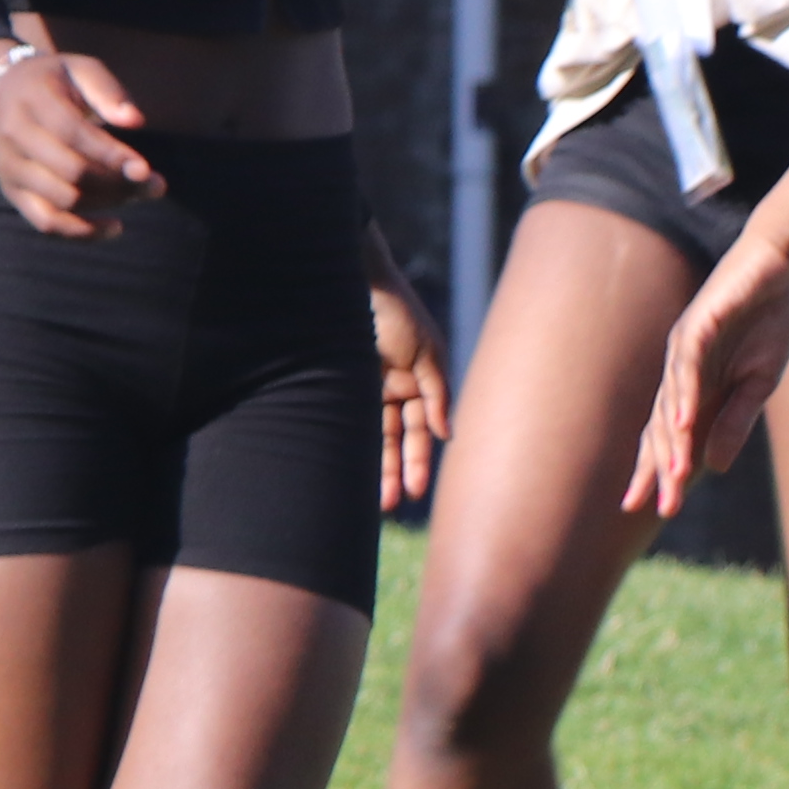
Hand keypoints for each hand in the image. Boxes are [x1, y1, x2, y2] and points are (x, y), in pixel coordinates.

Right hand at [0, 44, 170, 238]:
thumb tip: (136, 121)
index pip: (72, 133)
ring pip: (62, 200)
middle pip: (70, 171)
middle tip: (156, 186)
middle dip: (119, 183)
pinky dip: (82, 232)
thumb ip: (107, 91)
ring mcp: (9, 168)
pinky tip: (116, 227)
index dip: (110, 155)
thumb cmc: (54, 81)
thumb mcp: (79, 69)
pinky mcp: (12, 192)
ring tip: (139, 195)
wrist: (0, 94)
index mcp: (32, 101)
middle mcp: (14, 136)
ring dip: (108, 203)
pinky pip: (46, 222)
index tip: (146, 169)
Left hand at [367, 263, 450, 510]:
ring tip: (373, 499)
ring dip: (375, 466)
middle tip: (392, 505)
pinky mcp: (341, 384)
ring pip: (372, 436)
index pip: (420, 432)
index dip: (418, 460)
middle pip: (395, 440)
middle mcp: (393, 390)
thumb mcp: (426, 352)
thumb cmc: (398, 313)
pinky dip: (353, 446)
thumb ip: (436, 394)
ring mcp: (366, 388)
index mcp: (418, 384)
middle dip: (395, 472)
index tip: (416, 491)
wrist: (359, 283)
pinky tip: (352, 470)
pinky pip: (350, 421)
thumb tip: (446, 434)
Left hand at [626, 243, 788, 520]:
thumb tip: (715, 467)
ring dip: (672, 442)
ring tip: (673, 478)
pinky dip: (685, 396)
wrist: (778, 270)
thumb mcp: (760, 383)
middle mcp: (683, 374)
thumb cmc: (768, 323)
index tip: (661, 512)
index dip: (665, 473)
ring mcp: (686, 351)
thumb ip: (736, 421)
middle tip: (660, 508)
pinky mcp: (698, 326)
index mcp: (698, 390)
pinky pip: (688, 366)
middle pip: (663, 430)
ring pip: (672, 404)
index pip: (674, 439)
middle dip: (662, 470)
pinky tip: (683, 424)